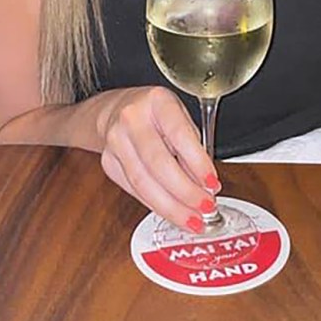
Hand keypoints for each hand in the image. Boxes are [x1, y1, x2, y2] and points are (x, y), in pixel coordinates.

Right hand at [97, 86, 219, 233]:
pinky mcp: (108, 163)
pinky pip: (134, 191)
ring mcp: (115, 141)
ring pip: (143, 183)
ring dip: (171, 207)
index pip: (178, 134)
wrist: (116, 109)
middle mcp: (132, 118)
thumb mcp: (181, 116)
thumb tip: (205, 185)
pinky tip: (173, 213)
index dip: (197, 163)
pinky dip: (156, 206)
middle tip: (206, 207)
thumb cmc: (156, 113)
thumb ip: (193, 147)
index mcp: (157, 101)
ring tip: (193, 219)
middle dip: (185, 192)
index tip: (212, 184)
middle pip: (158, 163)